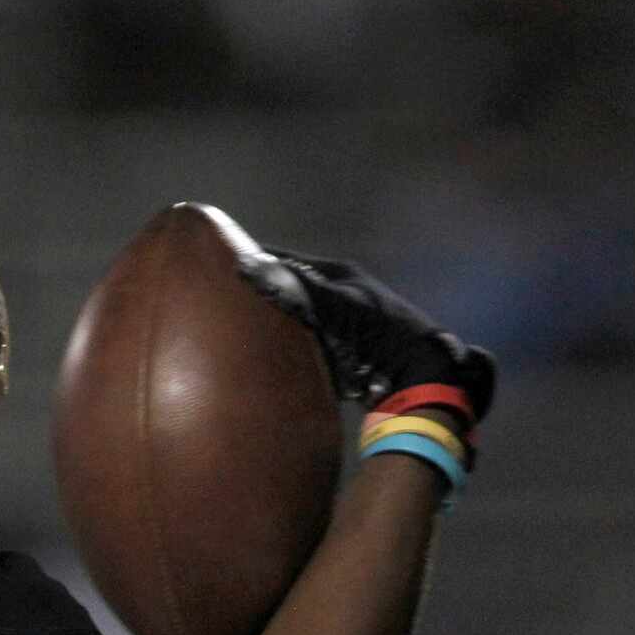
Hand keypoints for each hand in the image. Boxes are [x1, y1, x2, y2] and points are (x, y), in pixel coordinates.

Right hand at [210, 212, 495, 422]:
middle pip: (283, 289)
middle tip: (216, 304)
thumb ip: (295, 286)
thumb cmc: (382, 331)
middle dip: (255, 295)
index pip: (283, 261)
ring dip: (265, 326)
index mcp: (335, 274)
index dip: (253, 262)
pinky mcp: (334, 349)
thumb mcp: (337, 304)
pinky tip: (258, 357)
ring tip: (229, 331)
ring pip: (287, 317)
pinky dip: (279, 348)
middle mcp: (333, 293)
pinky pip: (296, 343)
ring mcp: (333, 322)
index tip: (216, 266)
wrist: (418, 373)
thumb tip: (245, 264)